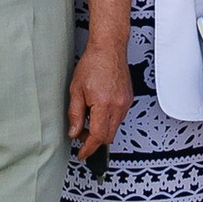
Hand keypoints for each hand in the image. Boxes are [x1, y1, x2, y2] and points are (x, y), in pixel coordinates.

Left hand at [68, 41, 133, 157]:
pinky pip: (119, 117)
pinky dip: (109, 120)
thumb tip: (74, 132)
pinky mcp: (128, 99)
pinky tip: (99, 110)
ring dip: (102, 130)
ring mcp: (125, 103)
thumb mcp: (76, 90)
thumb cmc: (93, 62)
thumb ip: (74, 114)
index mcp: (103, 104)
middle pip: (108, 136)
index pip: (97, 136)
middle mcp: (118, 105)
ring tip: (88, 118)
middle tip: (81, 134)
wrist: (109, 47)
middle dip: (94, 140)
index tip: (82, 153)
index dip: (88, 148)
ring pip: (115, 128)